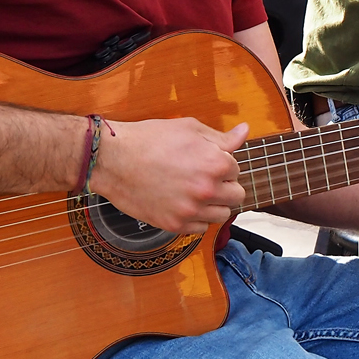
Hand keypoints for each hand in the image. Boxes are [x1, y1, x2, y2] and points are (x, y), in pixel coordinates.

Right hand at [90, 118, 248, 234]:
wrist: (113, 159)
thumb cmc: (150, 140)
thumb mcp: (190, 129)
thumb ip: (222, 137)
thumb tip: (245, 131)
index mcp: (215, 164)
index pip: (236, 170)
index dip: (223, 164)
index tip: (209, 162)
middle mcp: (207, 190)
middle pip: (236, 196)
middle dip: (226, 186)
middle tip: (207, 179)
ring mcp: (190, 210)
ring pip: (222, 216)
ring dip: (215, 205)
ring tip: (197, 193)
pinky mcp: (174, 225)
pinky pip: (200, 229)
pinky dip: (197, 219)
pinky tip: (185, 205)